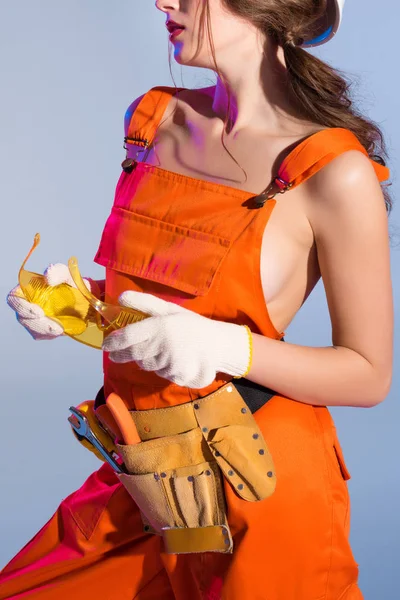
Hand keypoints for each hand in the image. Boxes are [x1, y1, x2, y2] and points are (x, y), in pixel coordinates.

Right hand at [7, 263, 91, 340]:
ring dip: (45, 331)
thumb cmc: (70, 282)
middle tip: (55, 327)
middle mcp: (26, 304)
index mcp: (26, 289)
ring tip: (61, 329)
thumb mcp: (67, 274)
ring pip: (32, 329)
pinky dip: (51, 334)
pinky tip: (62, 330)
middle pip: (22, 318)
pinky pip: (42, 335)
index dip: (22, 307)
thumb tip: (48, 277)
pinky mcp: (42, 328)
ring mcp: (33, 318)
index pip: (14, 299)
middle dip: (38, 324)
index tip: (39, 312)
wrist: (83, 297)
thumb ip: (58, 272)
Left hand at [102, 291, 250, 387]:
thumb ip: (144, 303)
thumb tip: (120, 297)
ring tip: (158, 351)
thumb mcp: (169, 309)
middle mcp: (162, 344)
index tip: (105, 346)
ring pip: (146, 365)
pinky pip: (160, 373)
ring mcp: (170, 361)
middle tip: (116, 354)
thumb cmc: (191, 324)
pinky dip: (161, 368)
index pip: (128, 336)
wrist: (218, 343)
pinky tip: (171, 359)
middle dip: (122, 355)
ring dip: (145, 360)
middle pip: (133, 354)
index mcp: (158, 326)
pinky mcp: (176, 375)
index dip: (113, 342)